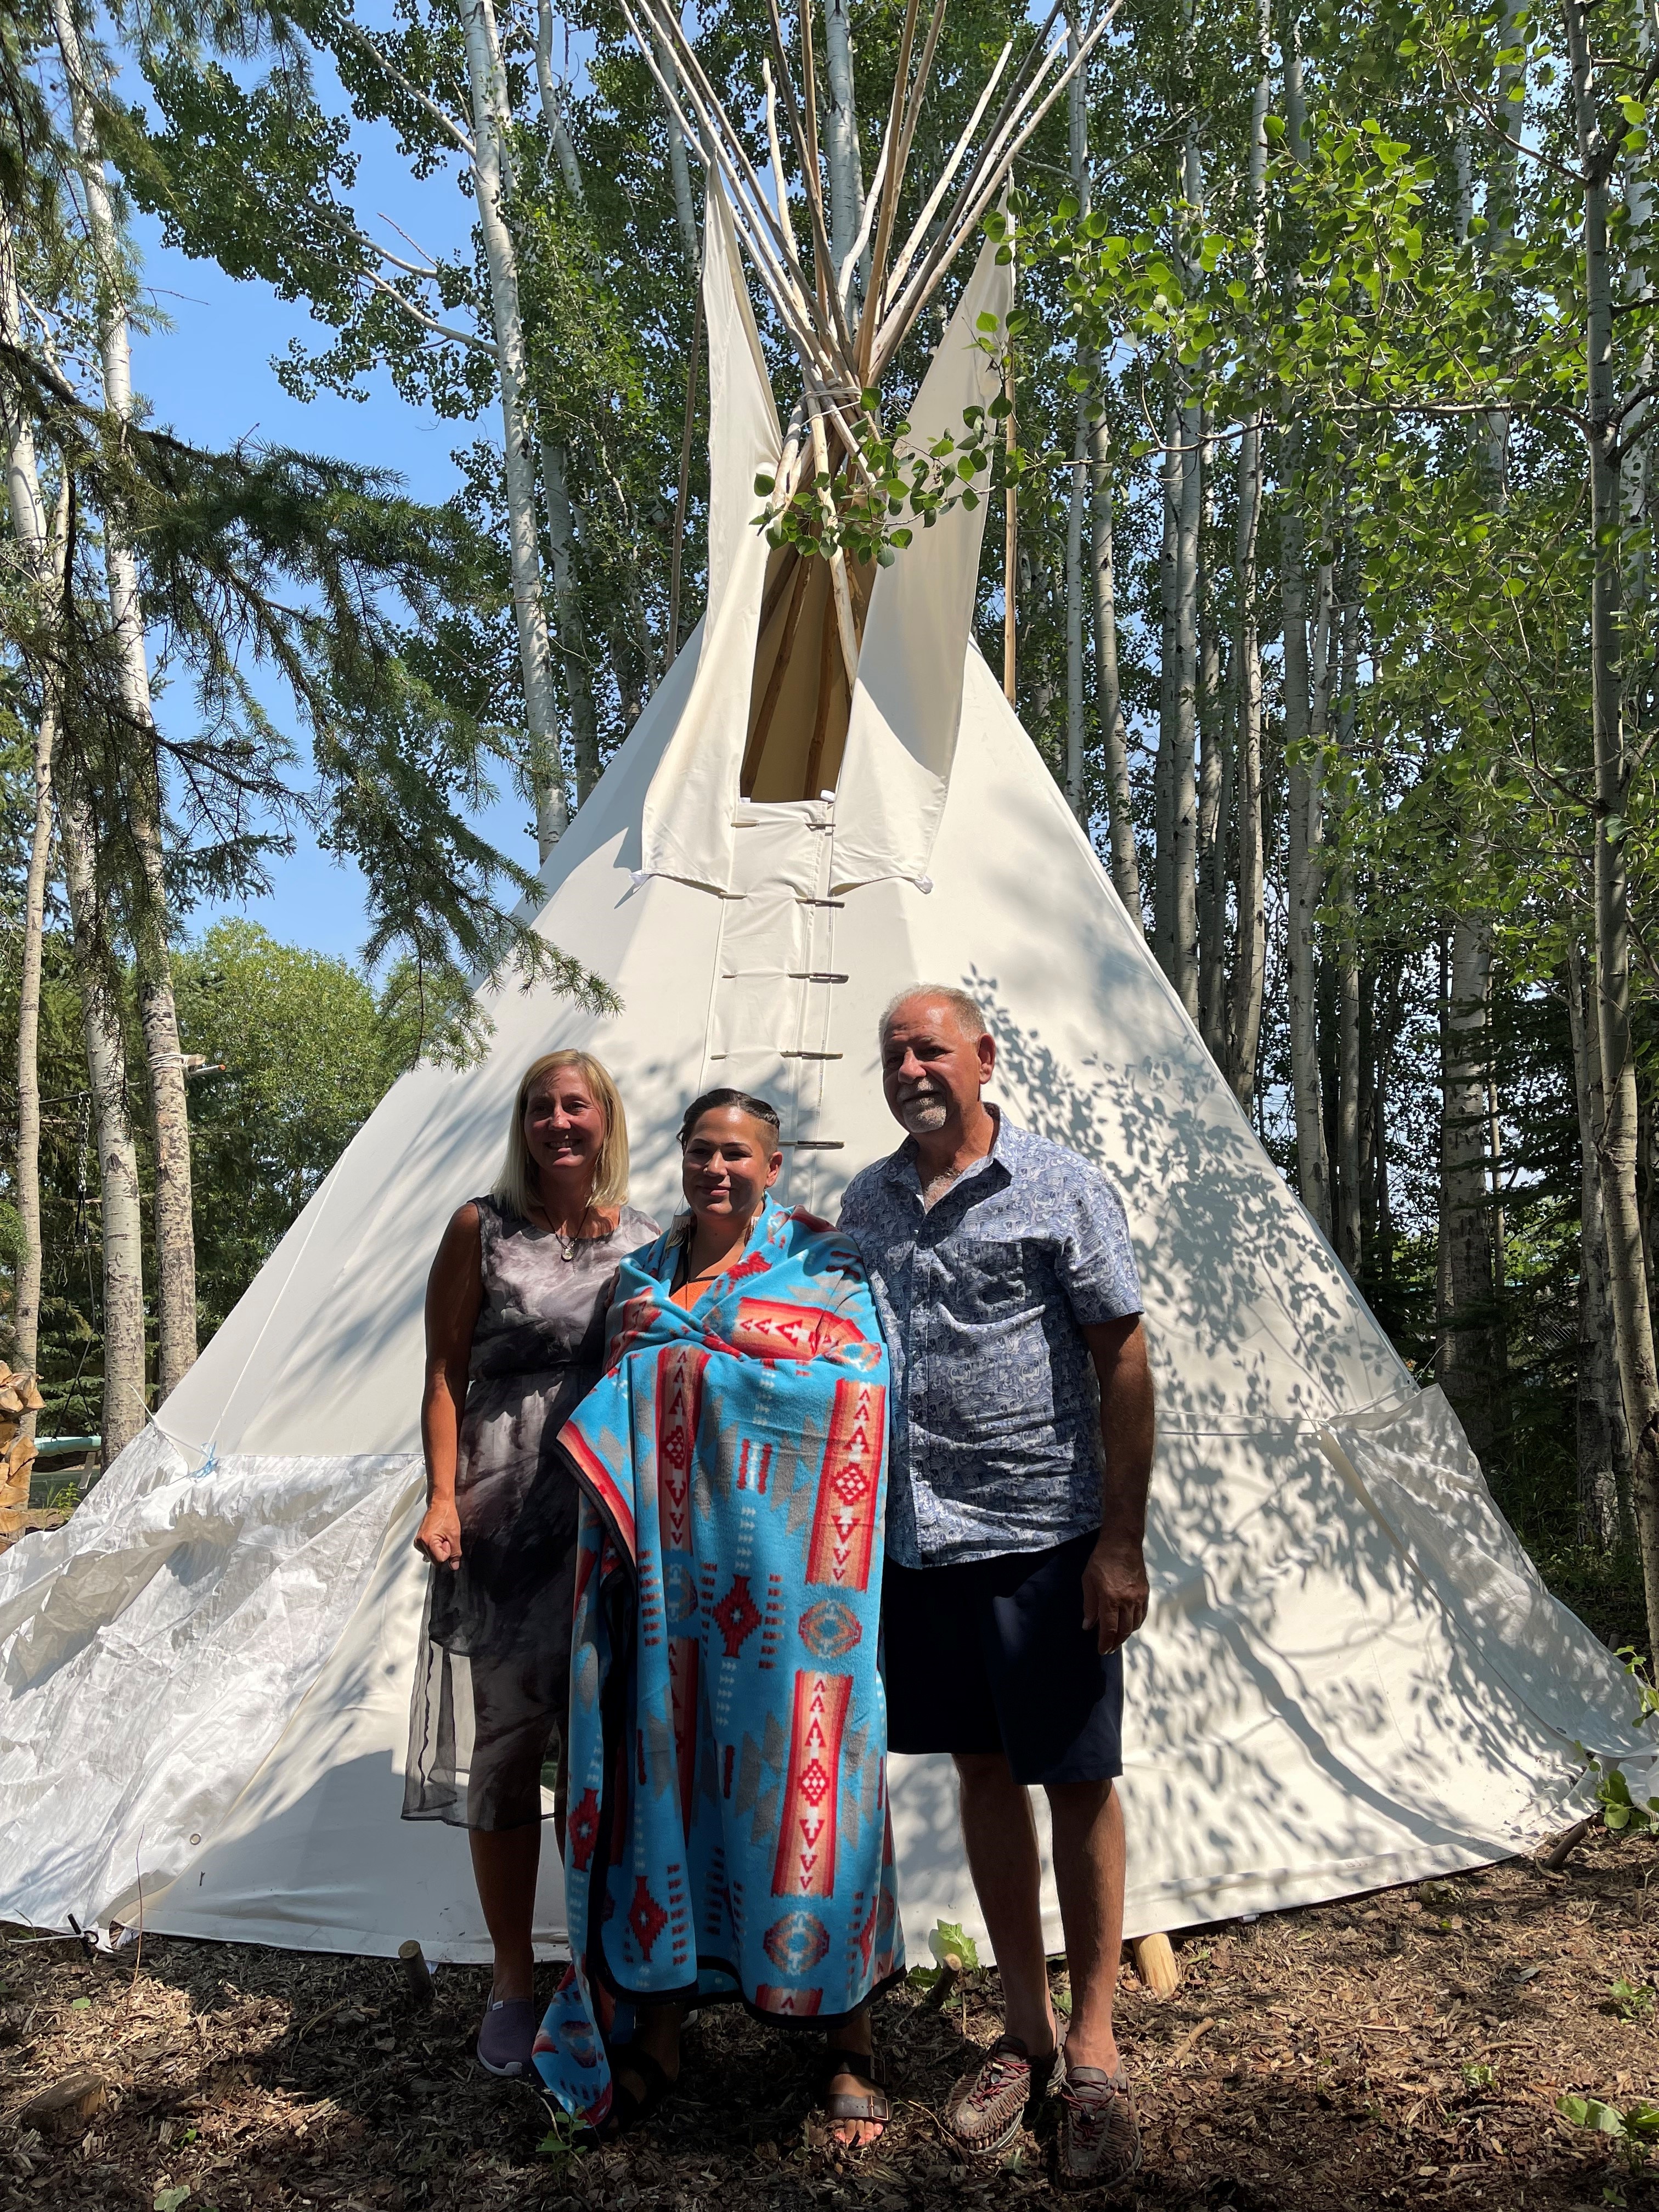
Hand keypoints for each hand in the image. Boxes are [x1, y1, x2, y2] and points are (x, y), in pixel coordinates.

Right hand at [414, 1498, 462, 1571]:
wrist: (440, 1504)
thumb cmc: (447, 1515)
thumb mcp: (455, 1535)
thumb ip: (455, 1553)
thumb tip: (454, 1566)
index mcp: (428, 1541)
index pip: (439, 1560)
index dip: (447, 1552)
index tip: (447, 1541)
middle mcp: (419, 1543)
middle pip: (434, 1560)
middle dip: (443, 1552)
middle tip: (445, 1538)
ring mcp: (418, 1542)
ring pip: (431, 1557)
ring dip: (439, 1550)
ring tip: (441, 1536)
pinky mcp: (418, 1540)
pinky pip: (428, 1551)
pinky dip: (434, 1547)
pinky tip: (437, 1537)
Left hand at [1081, 1534, 1147, 1654]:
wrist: (1122, 1543)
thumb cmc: (1101, 1560)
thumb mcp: (1088, 1581)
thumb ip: (1089, 1606)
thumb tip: (1088, 1626)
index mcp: (1111, 1599)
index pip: (1109, 1629)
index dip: (1106, 1643)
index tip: (1102, 1650)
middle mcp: (1127, 1601)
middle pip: (1124, 1630)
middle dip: (1116, 1642)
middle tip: (1109, 1648)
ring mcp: (1139, 1598)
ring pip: (1135, 1625)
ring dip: (1126, 1635)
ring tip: (1117, 1639)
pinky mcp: (1145, 1593)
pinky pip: (1142, 1615)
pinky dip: (1135, 1624)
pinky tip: (1129, 1625)